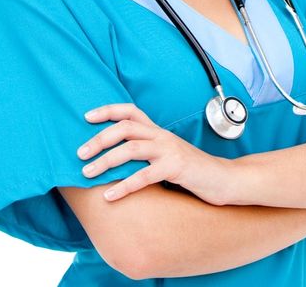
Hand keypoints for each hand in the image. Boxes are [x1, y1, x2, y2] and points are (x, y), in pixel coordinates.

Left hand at [77, 103, 231, 204]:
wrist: (226, 180)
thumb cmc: (192, 171)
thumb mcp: (167, 156)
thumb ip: (147, 153)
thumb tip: (116, 159)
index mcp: (158, 131)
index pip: (130, 111)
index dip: (107, 110)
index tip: (86, 117)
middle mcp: (162, 136)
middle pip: (124, 128)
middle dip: (98, 139)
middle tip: (79, 154)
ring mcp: (170, 150)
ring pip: (130, 148)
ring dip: (105, 161)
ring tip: (87, 174)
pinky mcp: (177, 168)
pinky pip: (144, 175)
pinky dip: (124, 185)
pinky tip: (110, 195)